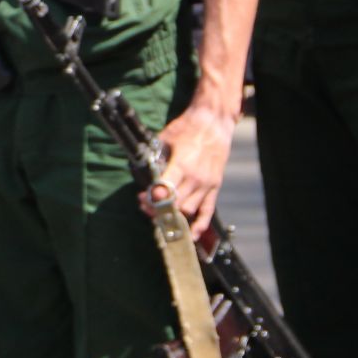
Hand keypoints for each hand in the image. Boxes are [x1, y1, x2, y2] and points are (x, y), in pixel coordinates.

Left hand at [144, 104, 236, 235]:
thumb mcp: (165, 138)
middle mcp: (196, 178)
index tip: (142, 199)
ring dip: (173, 216)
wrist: (214, 123)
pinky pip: (208, 211)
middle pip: (176, 204)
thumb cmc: (188, 128)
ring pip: (189, 210)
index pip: (167, 189)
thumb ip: (155, 156)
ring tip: (159, 213)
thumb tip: (142, 170)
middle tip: (145, 206)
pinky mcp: (215, 187)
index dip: (153, 198)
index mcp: (182, 164)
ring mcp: (207, 184)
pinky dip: (199, 225)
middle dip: (158, 209)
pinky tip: (190, 235)